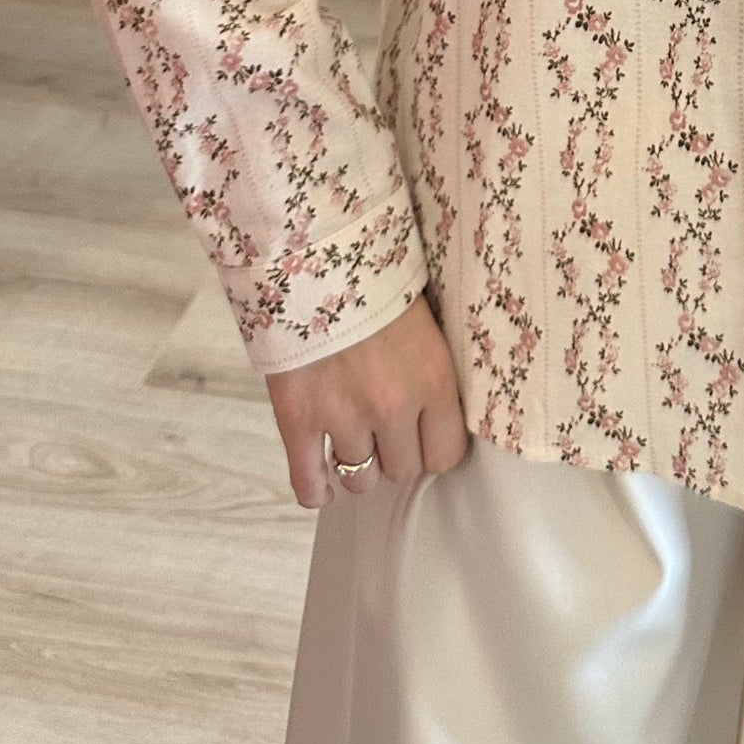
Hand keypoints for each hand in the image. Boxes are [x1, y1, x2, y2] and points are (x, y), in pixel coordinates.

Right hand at [263, 289, 468, 506]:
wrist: (316, 253)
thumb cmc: (376, 280)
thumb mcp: (426, 322)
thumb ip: (432, 372)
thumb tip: (437, 415)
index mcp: (432, 379)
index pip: (446, 455)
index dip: (434, 449)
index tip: (426, 437)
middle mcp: (392, 406)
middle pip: (402, 470)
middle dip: (396, 455)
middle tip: (387, 433)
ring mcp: (342, 415)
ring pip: (359, 479)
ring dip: (358, 467)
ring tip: (356, 446)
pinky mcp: (297, 418)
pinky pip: (307, 480)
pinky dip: (314, 490)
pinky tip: (321, 488)